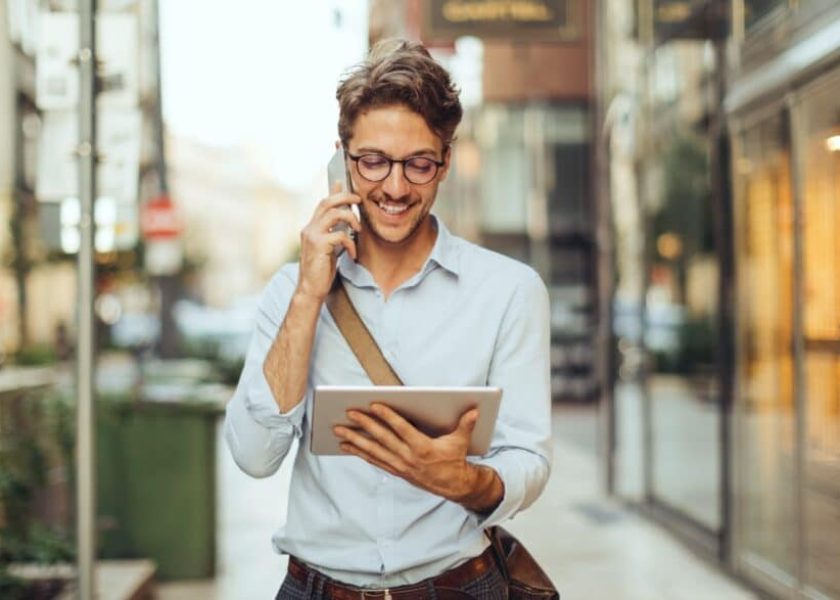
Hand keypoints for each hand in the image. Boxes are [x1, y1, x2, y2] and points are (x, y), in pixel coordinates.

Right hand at [296, 183, 360, 302]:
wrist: (310, 289)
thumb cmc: (321, 270)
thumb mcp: (329, 248)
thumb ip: (334, 233)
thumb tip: (344, 223)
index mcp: (311, 228)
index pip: (323, 203)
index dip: (334, 192)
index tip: (343, 183)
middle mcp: (309, 228)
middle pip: (327, 202)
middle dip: (345, 197)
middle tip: (359, 200)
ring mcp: (312, 236)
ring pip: (334, 214)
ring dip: (351, 218)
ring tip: (358, 230)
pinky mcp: (318, 245)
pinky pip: (340, 236)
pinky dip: (350, 243)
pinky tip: (352, 254)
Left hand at [334, 404, 501, 510]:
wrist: (454, 486)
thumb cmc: (456, 459)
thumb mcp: (461, 441)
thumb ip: (466, 424)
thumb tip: (474, 410)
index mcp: (422, 448)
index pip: (401, 428)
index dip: (387, 416)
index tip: (373, 405)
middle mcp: (408, 457)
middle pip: (382, 438)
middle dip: (364, 425)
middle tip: (349, 413)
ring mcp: (400, 465)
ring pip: (373, 451)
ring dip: (355, 440)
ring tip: (339, 431)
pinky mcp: (396, 471)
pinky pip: (374, 461)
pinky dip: (360, 453)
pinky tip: (347, 446)